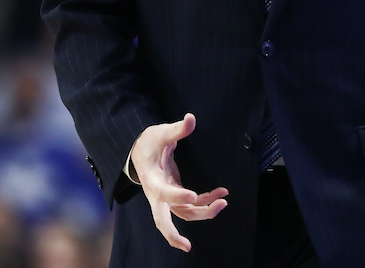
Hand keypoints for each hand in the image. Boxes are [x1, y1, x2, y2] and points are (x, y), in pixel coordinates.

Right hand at [130, 113, 228, 251]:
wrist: (140, 150)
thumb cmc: (149, 142)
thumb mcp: (159, 132)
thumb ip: (176, 129)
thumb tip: (191, 119)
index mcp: (151, 179)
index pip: (163, 192)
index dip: (177, 196)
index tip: (193, 196)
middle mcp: (157, 194)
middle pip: (163, 219)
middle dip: (174, 234)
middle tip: (187, 246)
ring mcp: (166, 197)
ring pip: (183, 214)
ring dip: (203, 213)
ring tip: (223, 202)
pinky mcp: (175, 194)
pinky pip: (191, 204)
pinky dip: (206, 202)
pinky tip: (221, 193)